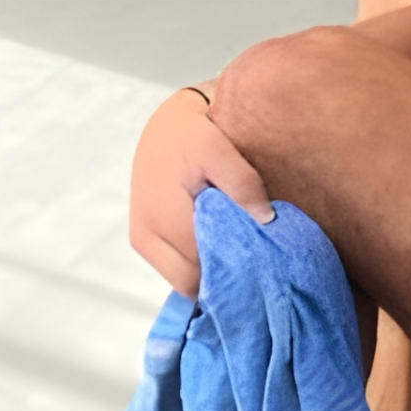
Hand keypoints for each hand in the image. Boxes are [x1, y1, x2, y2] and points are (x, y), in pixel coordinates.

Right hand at [129, 90, 269, 294]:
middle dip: (224, 279)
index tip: (267, 263)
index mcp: (164, 220)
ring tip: (240, 253)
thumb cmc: (190, 133)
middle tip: (257, 263)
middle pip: (193, 284)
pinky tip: (221, 247)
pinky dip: (199, 265)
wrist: (163, 125)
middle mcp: (147, 238)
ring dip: (211, 272)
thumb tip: (265, 220)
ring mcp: (143, 242)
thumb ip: (242, 183)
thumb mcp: (216, 147)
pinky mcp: (144, 240)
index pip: (206, 269)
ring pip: (184, 281)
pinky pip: (176, 269)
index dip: (238, 270)